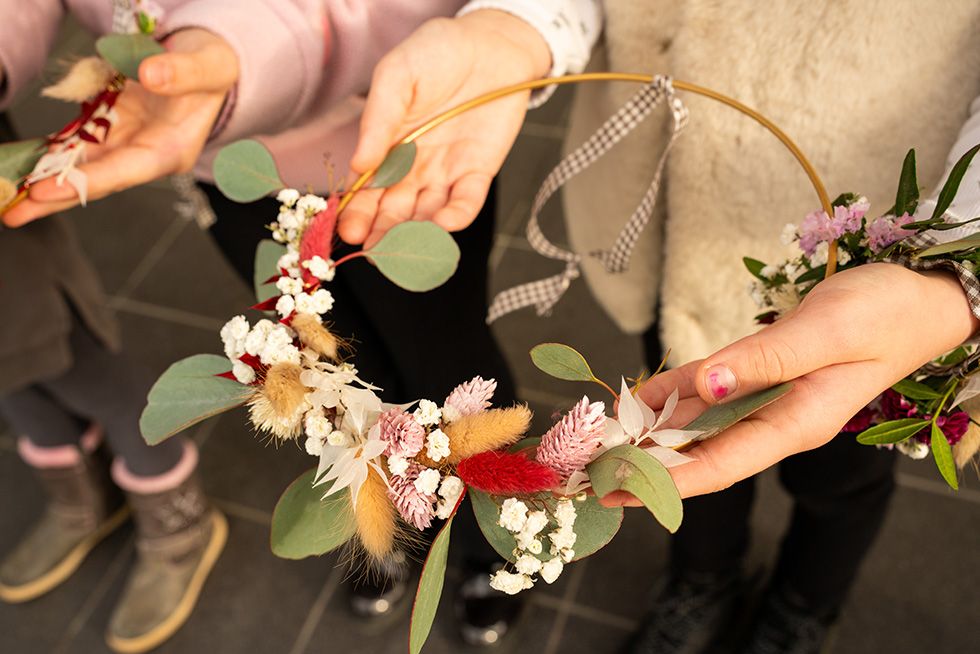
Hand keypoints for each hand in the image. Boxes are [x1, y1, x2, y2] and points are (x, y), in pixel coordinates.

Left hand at [2, 28, 237, 225]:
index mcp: (172, 148)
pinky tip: (21, 162)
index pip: (125, 171)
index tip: (44, 190)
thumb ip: (183, 72)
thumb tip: (151, 76)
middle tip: (14, 213)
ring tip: (8, 193)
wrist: (211, 61)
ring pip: (80, 164)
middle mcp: (146, 152)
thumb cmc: (215, 66)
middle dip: (55, 195)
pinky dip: (48, 151)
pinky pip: (75, 141)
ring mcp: (126, 139)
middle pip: (96, 179)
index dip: (84, 182)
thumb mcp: (210, 66)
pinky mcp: (111, 124)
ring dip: (44, 178)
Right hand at [342, 10, 551, 247]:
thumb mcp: (397, 76)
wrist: (490, 42)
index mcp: (386, 147)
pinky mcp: (479, 172)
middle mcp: (414, 167)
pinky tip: (443, 225)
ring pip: (427, 214)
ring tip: (402, 246)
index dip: (356, 213)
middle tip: (372, 252)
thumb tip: (357, 165)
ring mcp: (446, 172)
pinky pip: (466, 202)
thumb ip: (378, 119)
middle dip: (382, 233)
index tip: (348, 232)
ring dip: (414, 233)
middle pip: (394, 210)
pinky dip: (456, 217)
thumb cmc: (436, 53)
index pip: (366, 189)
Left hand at [601, 263, 978, 500]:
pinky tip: (634, 400)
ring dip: (649, 433)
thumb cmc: (883, 314)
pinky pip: (707, 390)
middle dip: (644, 465)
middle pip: (699, 454)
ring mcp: (766, 399)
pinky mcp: (760, 375)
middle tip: (586, 473)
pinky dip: (670, 394)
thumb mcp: (826, 332)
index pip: (719, 465)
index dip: (664, 483)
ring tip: (595, 443)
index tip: (615, 494)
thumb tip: (706, 387)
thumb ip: (765, 361)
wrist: (917, 297)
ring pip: (697, 424)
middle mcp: (774, 420)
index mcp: (795, 424)